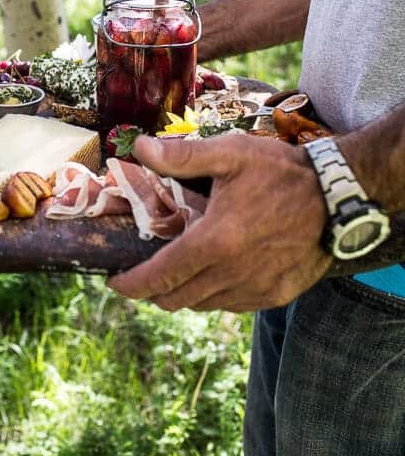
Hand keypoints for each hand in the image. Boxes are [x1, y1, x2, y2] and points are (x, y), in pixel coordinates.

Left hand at [108, 133, 331, 312]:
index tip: (115, 282)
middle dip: (153, 291)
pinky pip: (232, 305)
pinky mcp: (275, 295)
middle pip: (176, 300)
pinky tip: (216, 272)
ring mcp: (255, 290)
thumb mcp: (231, 155)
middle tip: (143, 273)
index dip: (131, 285)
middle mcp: (231, 274)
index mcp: (214, 242)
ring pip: (203, 305)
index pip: (159, 277)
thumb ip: (182, 156)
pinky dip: (214, 295)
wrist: (340, 197)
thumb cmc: (283, 173)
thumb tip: (139, 149)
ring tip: (179, 269)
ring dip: (184, 293)